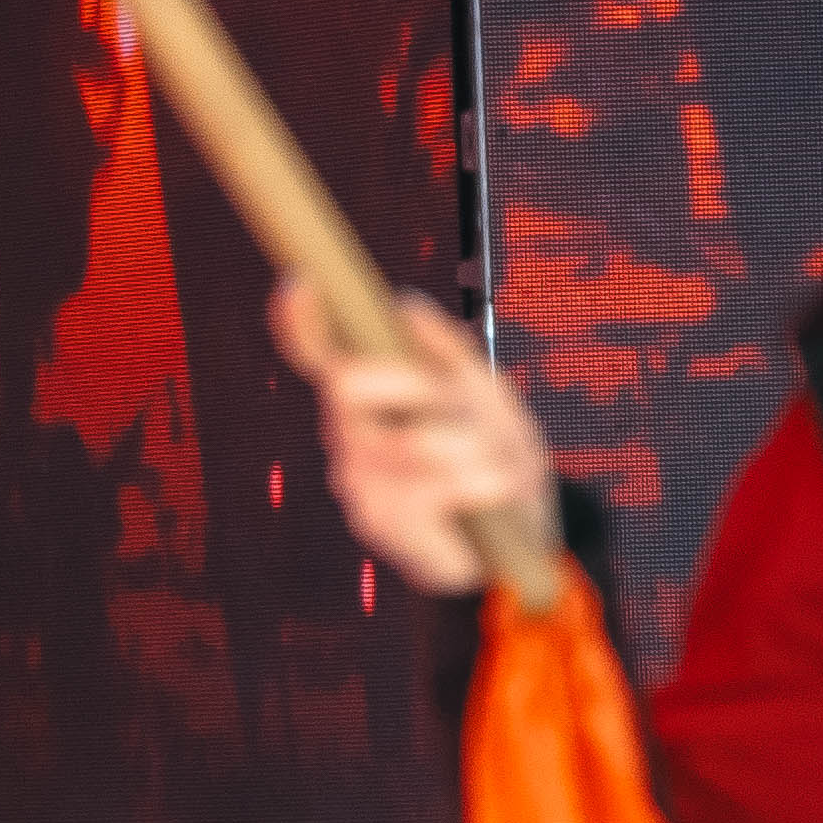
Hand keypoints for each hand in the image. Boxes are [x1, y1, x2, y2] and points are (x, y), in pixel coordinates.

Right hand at [278, 274, 548, 599]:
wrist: (521, 541)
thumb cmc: (498, 461)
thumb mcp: (486, 397)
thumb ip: (448, 352)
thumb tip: (403, 303)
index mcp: (369, 398)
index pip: (320, 355)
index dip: (302, 320)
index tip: (301, 282)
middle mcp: (349, 435)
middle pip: (348, 383)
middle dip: (414, 385)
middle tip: (454, 404)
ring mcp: (356, 480)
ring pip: (412, 439)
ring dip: (475, 449)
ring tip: (496, 468)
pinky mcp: (378, 522)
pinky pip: (435, 486)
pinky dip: (482, 483)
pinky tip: (491, 495)